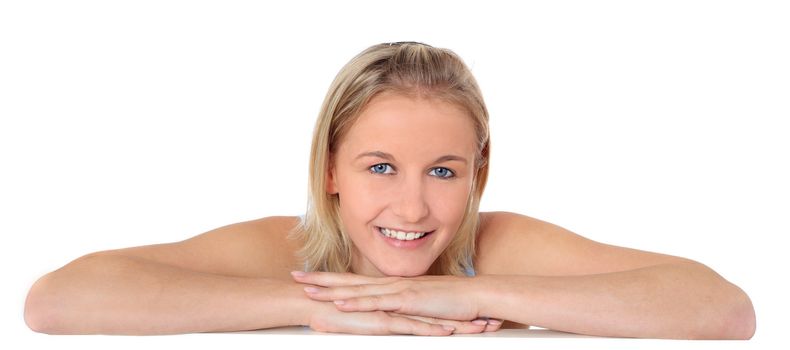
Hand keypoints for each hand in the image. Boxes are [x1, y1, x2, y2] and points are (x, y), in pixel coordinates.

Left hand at [292, 271, 501, 332]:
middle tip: (295, 275)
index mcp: (395, 286)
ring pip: (359, 290)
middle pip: (351, 281)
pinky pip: (378, 303)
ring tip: (306, 289)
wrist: (480, 297)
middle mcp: (393, 285)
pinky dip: (357, 303)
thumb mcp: (426, 307)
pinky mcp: (409, 301)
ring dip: (331, 289)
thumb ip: (408, 308)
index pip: (358, 282)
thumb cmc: (457, 304)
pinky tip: (339, 303)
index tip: (312, 277)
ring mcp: (400, 291)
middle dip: (321, 279)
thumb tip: (395, 314)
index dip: (334, 279)